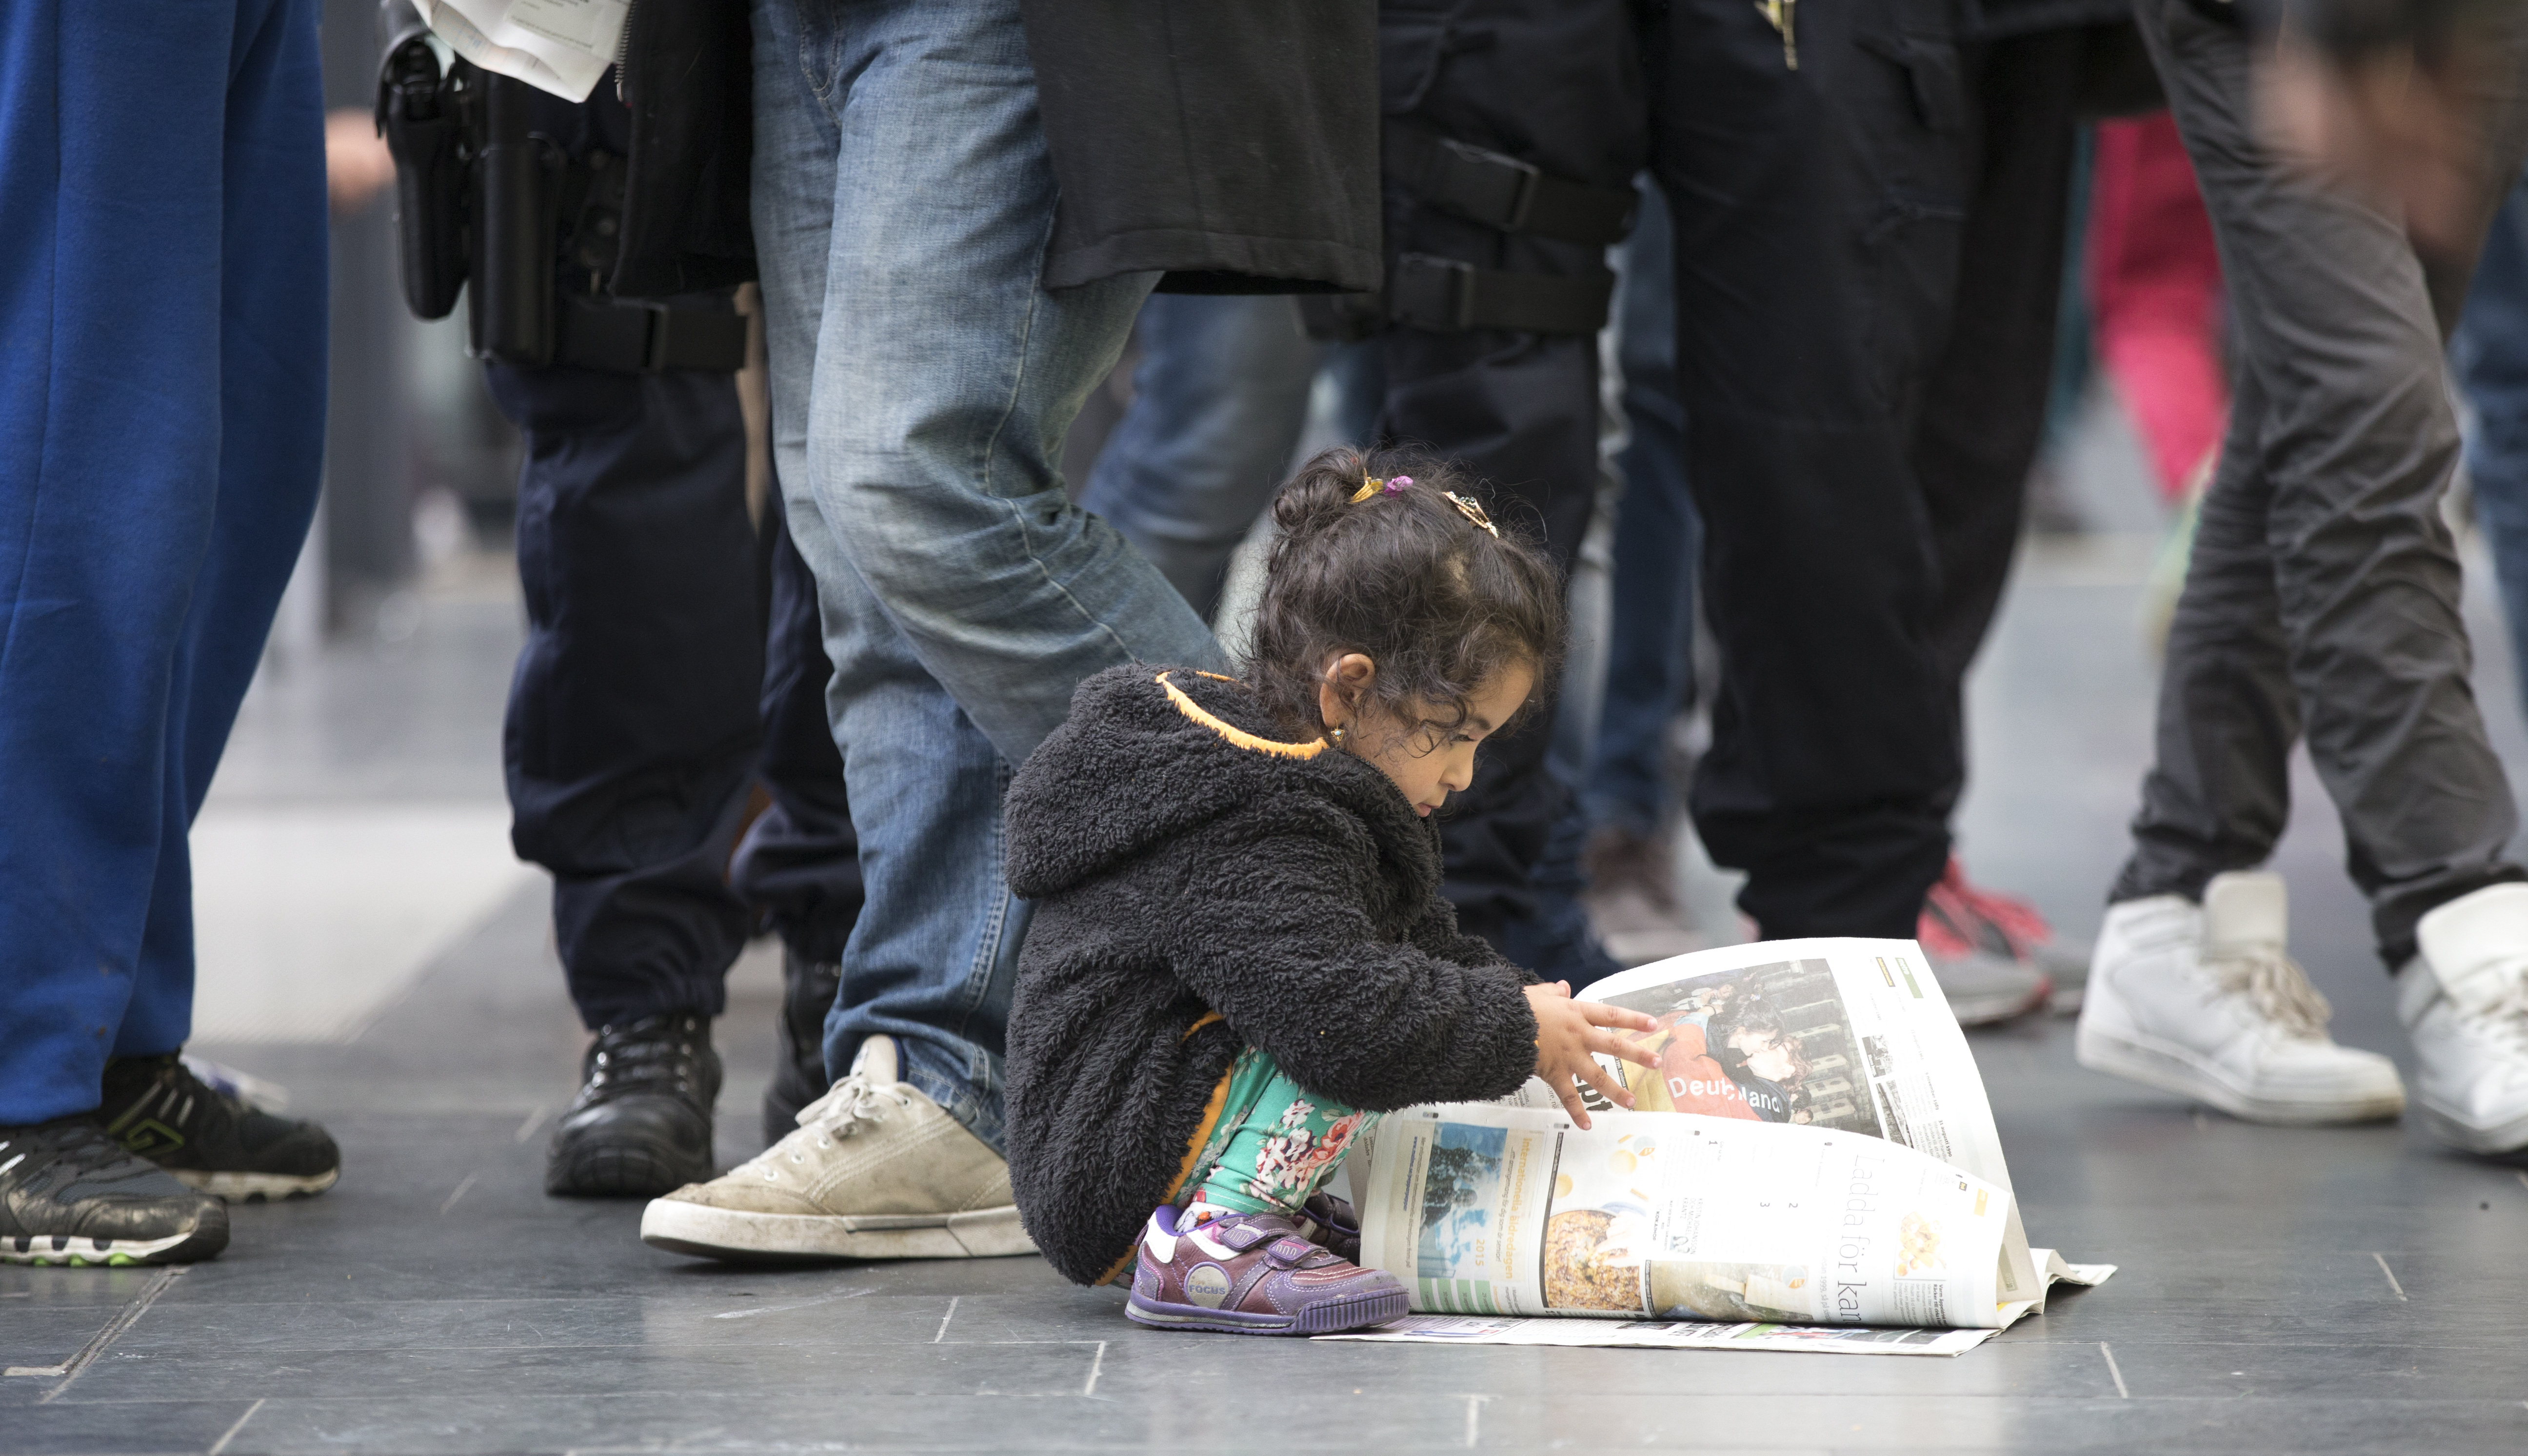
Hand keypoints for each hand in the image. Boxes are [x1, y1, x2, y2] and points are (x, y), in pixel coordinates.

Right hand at [1524, 981, 1657, 1129]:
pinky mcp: (1554, 1073)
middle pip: (1614, 1046)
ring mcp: (1568, 1056)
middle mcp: (1578, 1035)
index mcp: (1576, 1013)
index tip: (1653, 1025)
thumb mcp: (1538, 993)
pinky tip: (1587, 1125)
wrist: (1501, 1023)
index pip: (1611, 1015)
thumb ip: (1554, 992)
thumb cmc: (1518, 1007)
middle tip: (1657, 1063)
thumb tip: (1563, 987)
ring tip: (1631, 1102)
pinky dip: (1577, 1111)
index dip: (1633, 1019)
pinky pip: (1568, 1096)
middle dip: (1637, 1055)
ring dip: (1616, 1090)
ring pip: (1597, 1076)